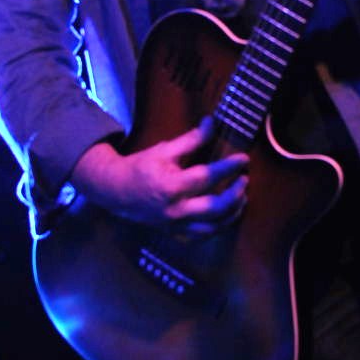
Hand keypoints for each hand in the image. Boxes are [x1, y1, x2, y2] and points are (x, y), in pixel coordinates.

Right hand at [71, 116, 248, 235]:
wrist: (115, 190)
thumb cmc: (140, 166)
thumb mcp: (164, 149)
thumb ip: (191, 139)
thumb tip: (212, 123)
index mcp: (172, 186)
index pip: (208, 177)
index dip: (229, 167)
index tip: (244, 159)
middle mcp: (176, 210)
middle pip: (215, 208)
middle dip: (235, 194)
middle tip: (245, 180)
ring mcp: (175, 225)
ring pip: (212, 228)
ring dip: (231, 214)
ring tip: (241, 199)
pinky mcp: (173, 232)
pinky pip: (200, 237)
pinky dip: (216, 228)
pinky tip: (225, 217)